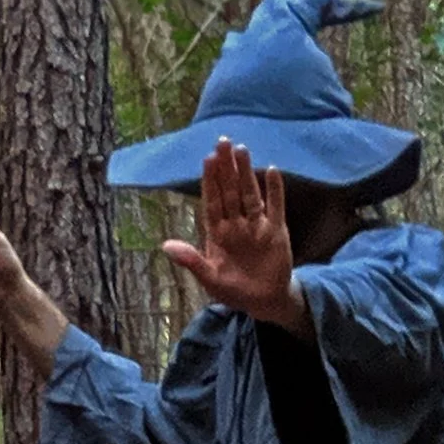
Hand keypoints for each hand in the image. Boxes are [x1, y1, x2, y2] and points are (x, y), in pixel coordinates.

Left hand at [160, 139, 310, 333]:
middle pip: (230, 191)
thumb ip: (191, 261)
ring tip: (241, 149)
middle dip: (226, 168)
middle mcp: (236, 224)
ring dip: (246, 173)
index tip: (207, 159)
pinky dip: (275, 190)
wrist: (263, 301)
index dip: (209, 181)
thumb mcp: (209, 279)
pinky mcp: (277, 231)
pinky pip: (276, 207)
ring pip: (250, 194)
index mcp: (217, 233)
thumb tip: (166, 245)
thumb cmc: (232, 290)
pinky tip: (271, 171)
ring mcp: (256, 226)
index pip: (212, 201)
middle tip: (222, 142)